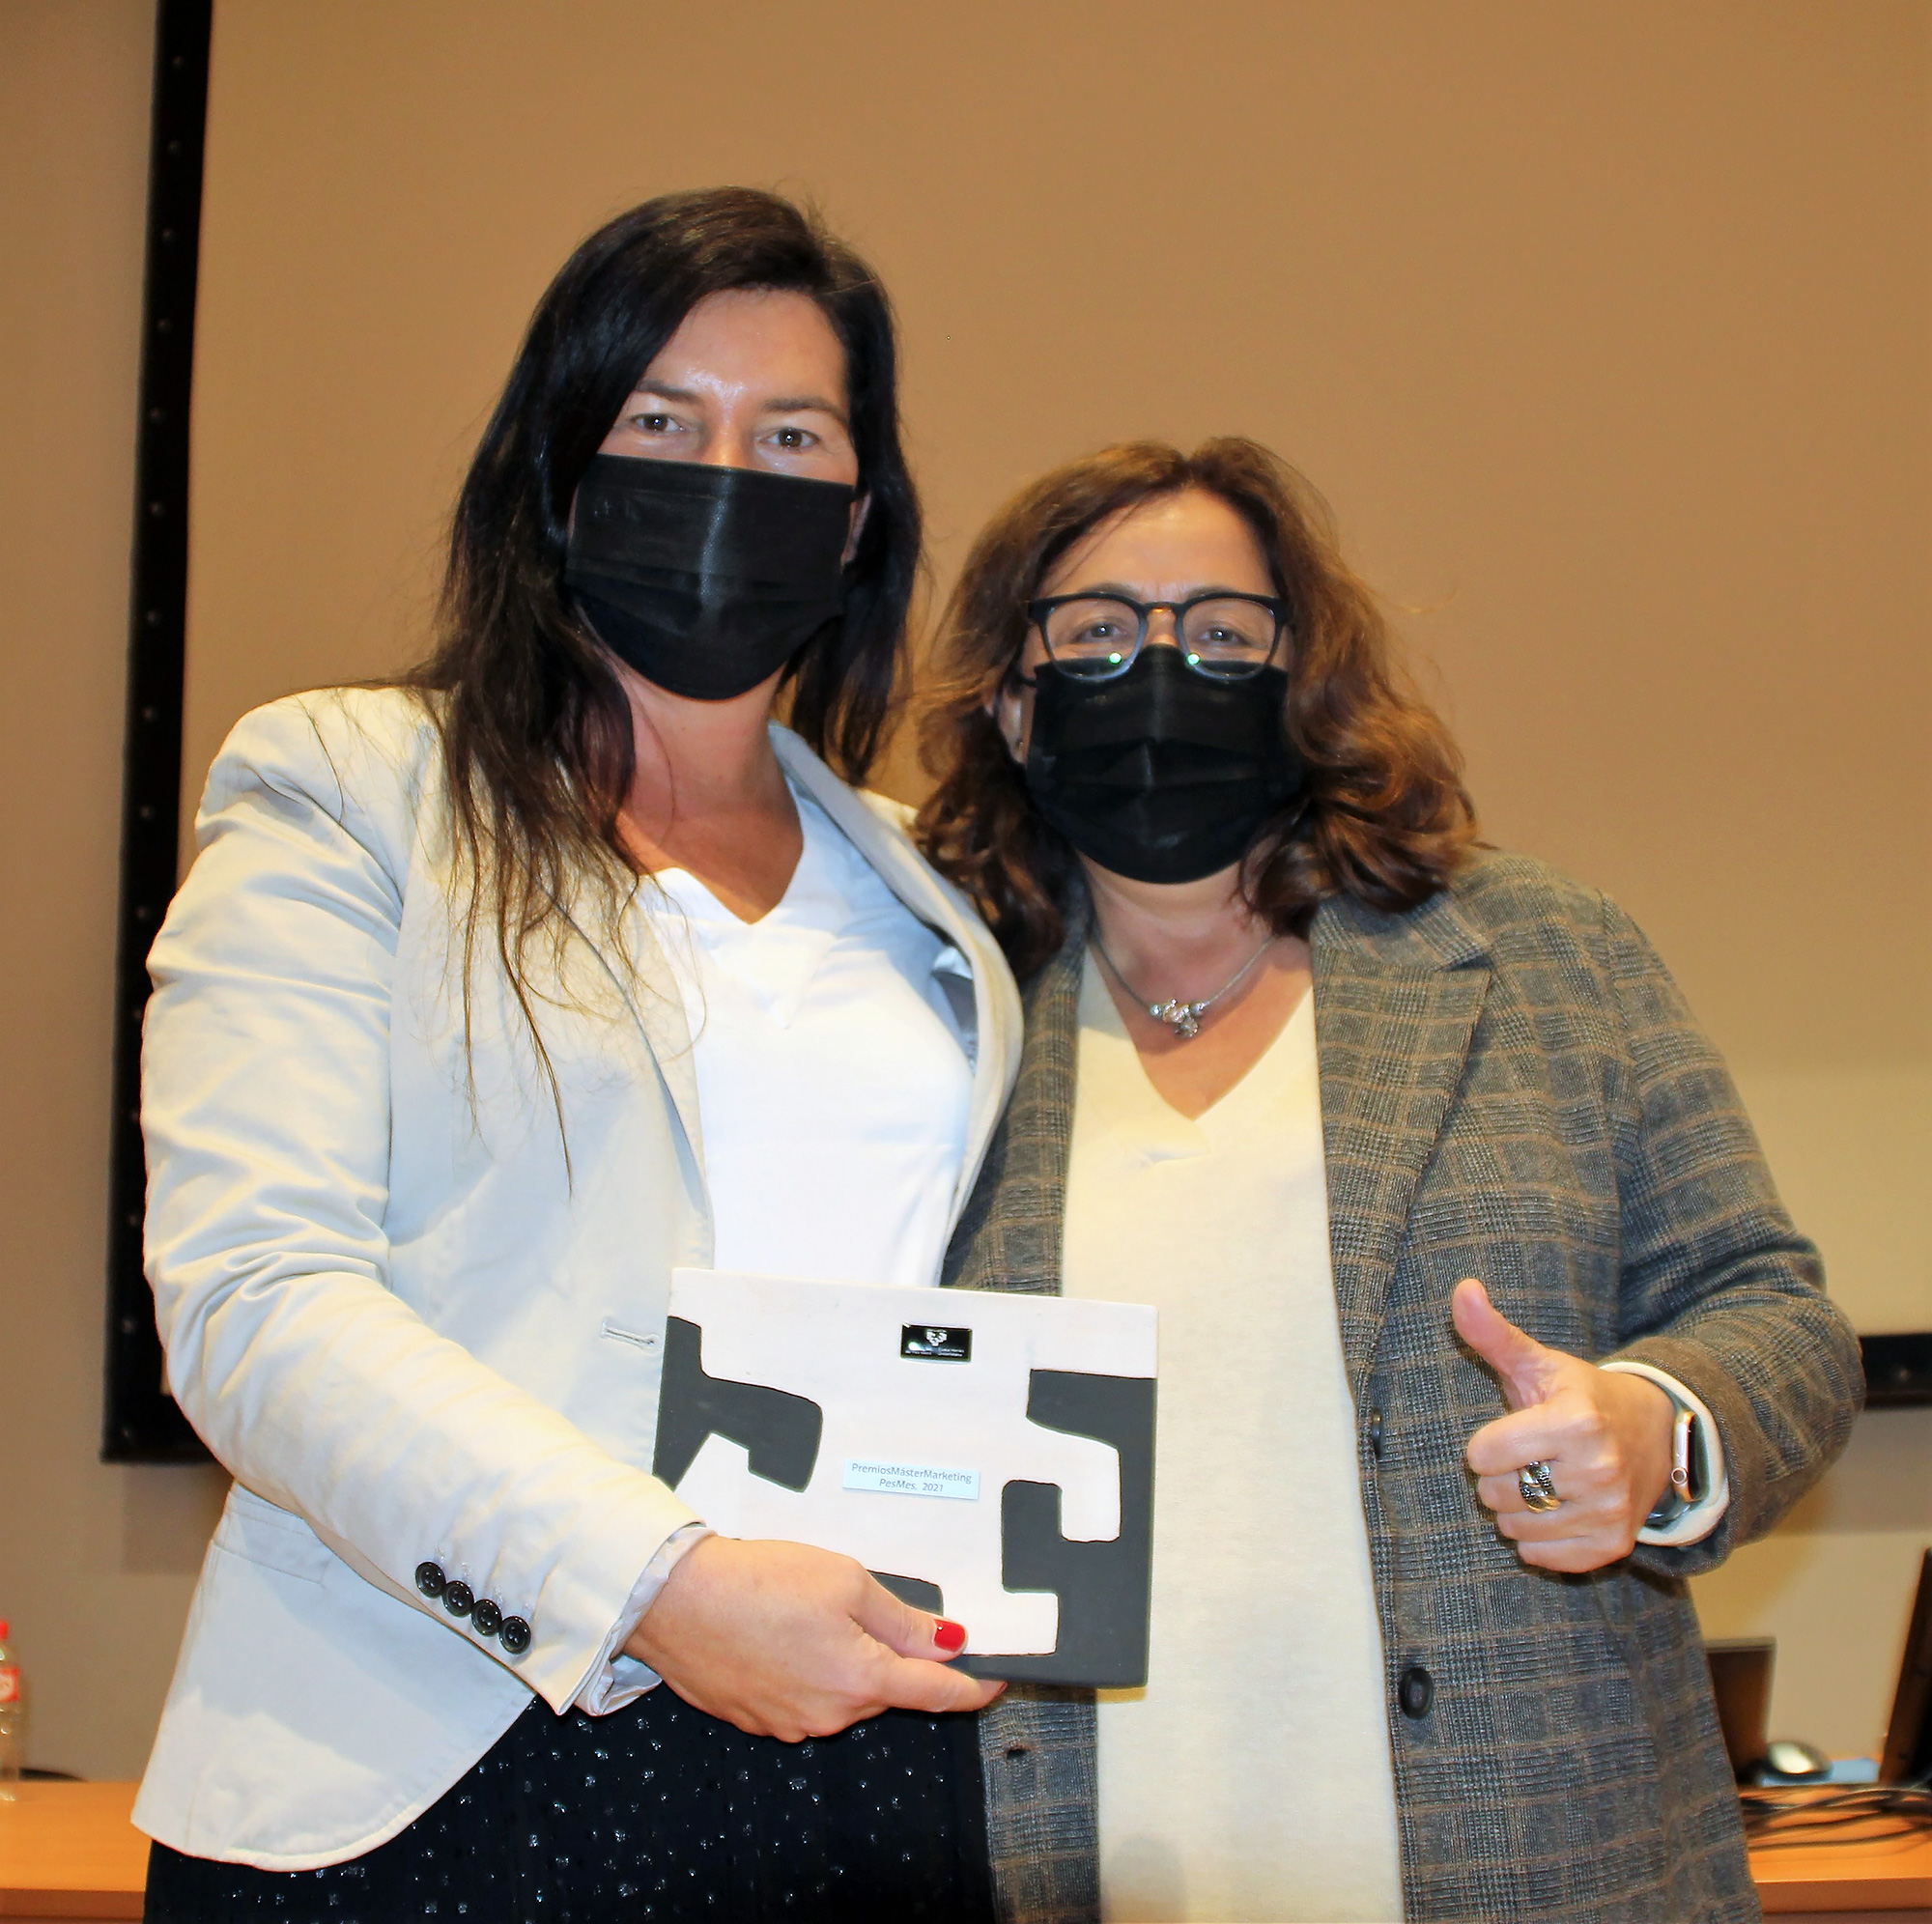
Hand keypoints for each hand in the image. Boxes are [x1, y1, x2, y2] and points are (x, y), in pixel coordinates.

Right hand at [624, 1536, 1003, 1740]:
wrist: (676, 1600)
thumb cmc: (761, 1582)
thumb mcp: (846, 1581)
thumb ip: (902, 1620)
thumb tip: (950, 1643)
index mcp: (861, 1679)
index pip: (936, 1694)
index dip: (973, 1688)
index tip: (998, 1680)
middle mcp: (830, 1714)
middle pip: (887, 1691)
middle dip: (893, 1658)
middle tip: (871, 1608)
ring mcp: (791, 1723)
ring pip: (845, 1694)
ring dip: (846, 1662)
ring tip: (809, 1611)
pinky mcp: (759, 1719)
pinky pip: (805, 1698)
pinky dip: (808, 1670)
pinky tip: (782, 1633)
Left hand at [1454, 1278, 1674, 1573]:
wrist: (1653, 1435)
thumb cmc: (1581, 1396)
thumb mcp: (1538, 1363)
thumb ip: (1493, 1333)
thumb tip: (1462, 1289)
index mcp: (1575, 1421)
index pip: (1483, 1454)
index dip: (1487, 1444)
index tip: (1513, 1430)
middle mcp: (1598, 1470)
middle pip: (1497, 1493)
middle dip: (1501, 1476)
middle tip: (1530, 1458)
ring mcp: (1609, 1511)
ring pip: (1516, 1528)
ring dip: (1517, 1509)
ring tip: (1543, 1481)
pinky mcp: (1614, 1545)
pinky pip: (1543, 1557)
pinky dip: (1538, 1540)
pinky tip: (1556, 1511)